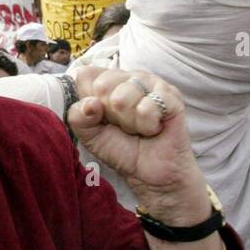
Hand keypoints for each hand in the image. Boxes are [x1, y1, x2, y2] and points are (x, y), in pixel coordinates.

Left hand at [67, 70, 208, 224]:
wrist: (150, 174)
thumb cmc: (121, 149)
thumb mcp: (89, 135)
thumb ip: (78, 116)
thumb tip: (90, 104)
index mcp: (108, 79)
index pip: (85, 76)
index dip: (89, 102)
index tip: (102, 119)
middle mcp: (129, 76)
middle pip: (102, 85)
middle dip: (110, 114)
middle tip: (123, 126)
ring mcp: (151, 82)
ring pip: (123, 97)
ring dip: (129, 122)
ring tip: (139, 128)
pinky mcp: (171, 95)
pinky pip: (146, 108)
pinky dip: (146, 126)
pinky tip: (154, 129)